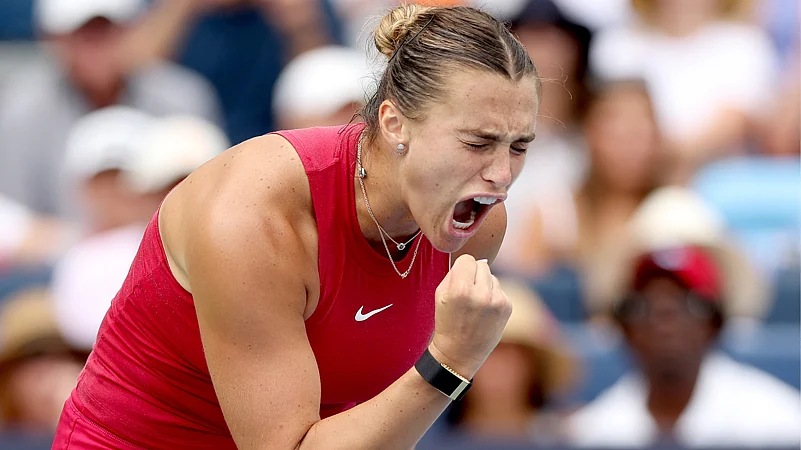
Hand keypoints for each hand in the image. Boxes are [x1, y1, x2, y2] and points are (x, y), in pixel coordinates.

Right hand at [429, 255, 511, 378]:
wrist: (460, 352)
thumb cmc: (447, 322)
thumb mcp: (440, 295)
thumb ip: (454, 273)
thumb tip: (472, 261)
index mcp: (460, 290)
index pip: (467, 259)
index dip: (461, 267)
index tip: (459, 278)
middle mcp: (481, 294)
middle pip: (482, 264)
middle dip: (474, 274)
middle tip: (466, 290)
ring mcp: (497, 301)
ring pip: (492, 276)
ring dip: (484, 285)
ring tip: (475, 304)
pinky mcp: (507, 307)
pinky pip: (500, 289)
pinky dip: (493, 296)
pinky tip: (484, 311)